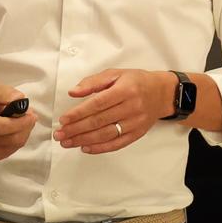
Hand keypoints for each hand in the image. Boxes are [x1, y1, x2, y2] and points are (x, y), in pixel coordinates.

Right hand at [0, 85, 35, 162]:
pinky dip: (17, 140)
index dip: (20, 122)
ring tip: (20, 121)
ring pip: (13, 146)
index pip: (1, 127)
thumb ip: (5, 93)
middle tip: (29, 116)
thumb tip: (20, 100)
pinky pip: (10, 151)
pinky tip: (13, 131)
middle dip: (26, 127)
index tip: (31, 114)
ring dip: (23, 133)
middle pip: (10, 139)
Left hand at [54, 69, 168, 153]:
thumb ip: (93, 82)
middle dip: (76, 129)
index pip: (98, 104)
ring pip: (106, 134)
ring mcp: (135, 122)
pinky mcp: (138, 133)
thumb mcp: (116, 74)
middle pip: (99, 121)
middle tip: (59, 134)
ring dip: (84, 140)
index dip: (79, 113)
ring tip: (67, 142)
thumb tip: (73, 92)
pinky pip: (117, 144)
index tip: (63, 120)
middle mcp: (131, 107)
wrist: (162, 93)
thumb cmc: (136, 81)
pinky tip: (85, 148)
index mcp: (125, 90)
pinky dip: (100, 148)